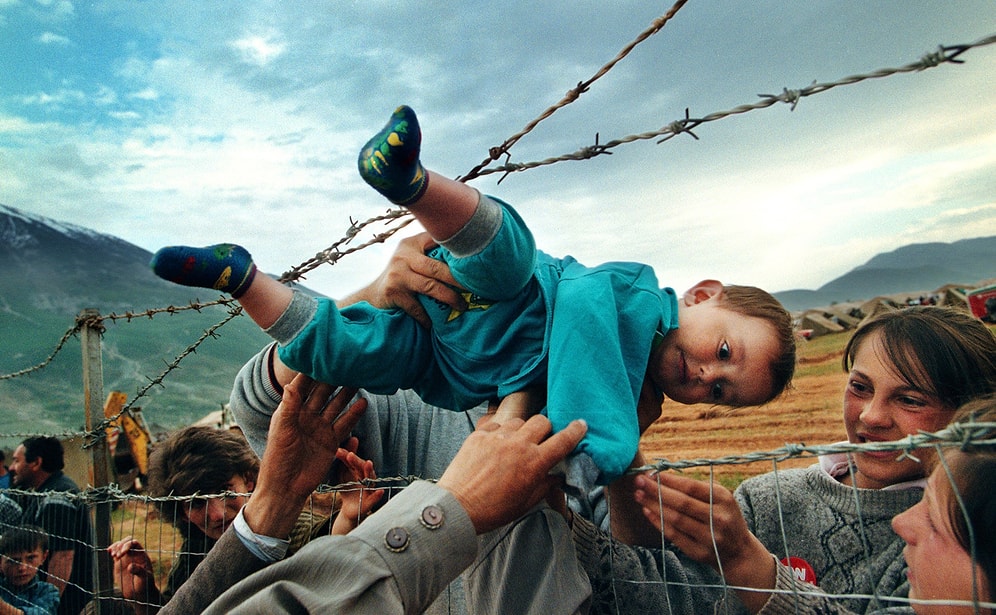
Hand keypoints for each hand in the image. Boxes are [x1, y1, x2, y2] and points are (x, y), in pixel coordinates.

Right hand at [109, 537, 159, 604]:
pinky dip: (112, 550)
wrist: (139, 593)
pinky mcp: (119, 564)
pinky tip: (109, 552)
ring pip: (120, 546)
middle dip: (120, 545)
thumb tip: (130, 566)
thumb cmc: (145, 585)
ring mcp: (126, 558)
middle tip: (117, 555)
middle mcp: (134, 554)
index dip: (128, 544)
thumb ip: (139, 571)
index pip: (134, 543)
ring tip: (113, 554)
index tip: (123, 552)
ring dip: (115, 547)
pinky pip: (115, 554)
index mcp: (141, 555)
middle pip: (126, 542)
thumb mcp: (144, 579)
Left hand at [244, 374, 367, 538]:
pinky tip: (365, 402)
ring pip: (336, 405)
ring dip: (346, 393)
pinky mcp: (331, 441)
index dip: (311, 372)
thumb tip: (290, 384)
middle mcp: (306, 416)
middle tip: (346, 362)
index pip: (302, 387)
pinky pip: (345, 423)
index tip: (321, 355)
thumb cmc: (278, 459)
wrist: (286, 488)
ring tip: (359, 378)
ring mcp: (320, 428)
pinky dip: (354, 414)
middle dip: (333, 378)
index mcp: (290, 411)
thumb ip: (289, 408)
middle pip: (322, 393)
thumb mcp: (283, 431)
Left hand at [330, 448, 385, 534]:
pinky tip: (380, 491)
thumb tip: (339, 446)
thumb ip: (343, 461)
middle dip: (356, 461)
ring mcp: (369, 489)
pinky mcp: (370, 502)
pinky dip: (378, 495)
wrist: (349, 509)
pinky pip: (375, 498)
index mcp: (358, 471)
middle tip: (350, 455)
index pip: (353, 461)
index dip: (347, 456)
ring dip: (369, 471)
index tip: (339, 451)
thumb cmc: (347, 488)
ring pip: (370, 479)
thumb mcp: (342, 474)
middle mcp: (366, 478)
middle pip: (362, 468)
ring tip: (368, 463)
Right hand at [339, 232, 465, 327]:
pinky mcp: (393, 292)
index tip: (476, 260)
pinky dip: (427, 317)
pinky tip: (435, 323)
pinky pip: (417, 307)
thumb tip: (469, 256)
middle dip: (458, 279)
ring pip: (430, 287)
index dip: (456, 250)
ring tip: (462, 306)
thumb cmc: (402, 276)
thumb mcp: (412, 258)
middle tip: (475, 287)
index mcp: (411, 244)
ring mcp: (397, 274)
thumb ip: (431, 253)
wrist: (374, 296)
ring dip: (449, 298)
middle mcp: (403, 256)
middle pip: (436, 267)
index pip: (437, 240)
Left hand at [438, 412, 586, 534]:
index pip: (563, 440)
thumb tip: (557, 476)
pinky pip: (497, 424)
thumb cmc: (493, 510)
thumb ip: (545, 485)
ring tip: (515, 445)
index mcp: (535, 462)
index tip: (581, 424)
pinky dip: (501, 432)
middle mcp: (519, 444)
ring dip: (522, 430)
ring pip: (519, 421)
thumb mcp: (526, 502)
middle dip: (546, 429)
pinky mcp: (480, 434)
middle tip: (541, 440)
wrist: (458, 507)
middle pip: (542, 422)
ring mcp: (498, 437)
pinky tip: (496, 446)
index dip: (575, 431)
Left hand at [633, 472, 774, 609]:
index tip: (651, 473)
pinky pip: (674, 535)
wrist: (739, 552)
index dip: (669, 480)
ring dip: (653, 505)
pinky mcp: (699, 552)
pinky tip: (648, 511)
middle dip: (656, 490)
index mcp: (724, 499)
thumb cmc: (724, 516)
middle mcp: (718, 518)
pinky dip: (659, 522)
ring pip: (675, 519)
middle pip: (681, 503)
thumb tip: (662, 476)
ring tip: (638, 495)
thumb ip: (697, 487)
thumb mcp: (721, 498)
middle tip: (638, 481)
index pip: (692, 487)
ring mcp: (709, 537)